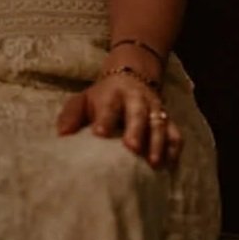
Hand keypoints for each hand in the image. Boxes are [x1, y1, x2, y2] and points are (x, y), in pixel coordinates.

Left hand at [55, 73, 182, 168]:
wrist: (131, 75)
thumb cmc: (102, 97)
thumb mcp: (83, 100)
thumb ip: (71, 116)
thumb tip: (62, 134)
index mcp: (112, 94)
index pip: (109, 106)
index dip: (105, 119)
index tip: (99, 134)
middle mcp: (136, 100)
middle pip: (138, 113)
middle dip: (136, 130)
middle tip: (131, 148)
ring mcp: (154, 109)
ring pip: (159, 123)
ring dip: (157, 142)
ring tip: (153, 163)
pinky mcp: (167, 119)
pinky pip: (176, 133)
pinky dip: (174, 148)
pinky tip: (170, 164)